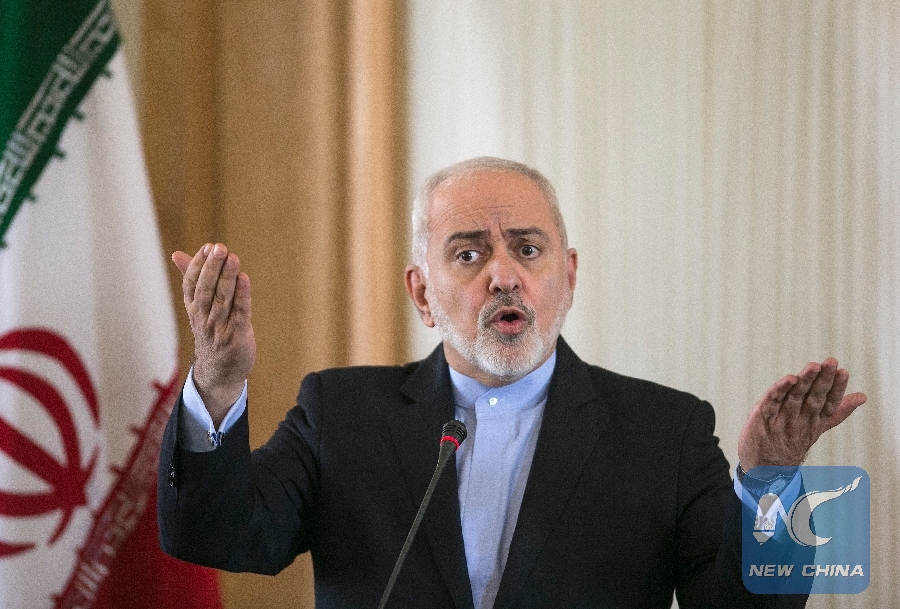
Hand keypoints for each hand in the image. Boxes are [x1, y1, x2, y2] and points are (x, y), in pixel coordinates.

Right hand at [173, 243, 255, 425]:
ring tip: (233, 258)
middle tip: (219, 248)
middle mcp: (203, 318)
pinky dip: (242, 296)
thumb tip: (176, 254)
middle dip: (212, 268)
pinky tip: (244, 279)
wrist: (220, 372)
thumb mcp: (198, 308)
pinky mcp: (237, 336)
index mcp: (193, 309)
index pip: (191, 284)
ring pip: (222, 299)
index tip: (207, 247)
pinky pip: (239, 313)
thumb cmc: (211, 332)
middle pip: (205, 289)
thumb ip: (191, 279)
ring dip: (227, 278)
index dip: (198, 265)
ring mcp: (220, 328)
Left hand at [737, 358, 865, 470]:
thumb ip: (837, 411)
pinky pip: (772, 401)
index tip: (843, 372)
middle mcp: (799, 420)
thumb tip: (861, 397)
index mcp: (814, 421)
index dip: (836, 389)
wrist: (765, 469)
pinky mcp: (762, 417)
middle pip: (813, 398)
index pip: (828, 403)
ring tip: (813, 366)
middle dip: (823, 380)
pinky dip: (780, 390)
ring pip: (795, 397)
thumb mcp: (816, 427)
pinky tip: (788, 379)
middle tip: (831, 362)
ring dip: (804, 381)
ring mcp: (781, 420)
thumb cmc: (792, 441)